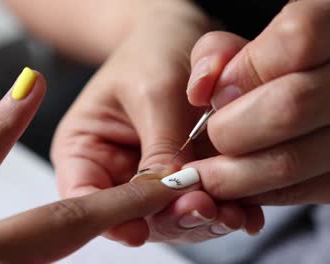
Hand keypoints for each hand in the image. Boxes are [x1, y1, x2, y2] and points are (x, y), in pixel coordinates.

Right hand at [51, 2, 263, 244]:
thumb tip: (175, 194)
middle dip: (170, 219)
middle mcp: (116, 173)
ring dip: (202, 220)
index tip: (139, 228)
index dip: (109, 219)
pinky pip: (201, 203)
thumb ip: (161, 144)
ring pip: (172, 217)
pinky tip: (245, 212)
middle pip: (133, 216)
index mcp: (84, 151)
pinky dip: (224, 210)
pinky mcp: (185, 179)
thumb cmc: (151, 53)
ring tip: (231, 213)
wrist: (176, 40)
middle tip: (204, 209)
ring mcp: (152, 180)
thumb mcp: (152, 90)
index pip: (84, 197)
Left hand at [186, 0, 329, 215]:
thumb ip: (223, 54)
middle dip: (231, 130)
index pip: (296, 38)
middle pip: (291, 106)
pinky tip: (238, 185)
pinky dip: (255, 194)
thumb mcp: (265, 46)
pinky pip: (299, 194)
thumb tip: (200, 90)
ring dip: (232, 175)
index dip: (245, 70)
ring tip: (207, 174)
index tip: (219, 93)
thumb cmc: (302, 71)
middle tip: (214, 135)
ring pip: (291, 162)